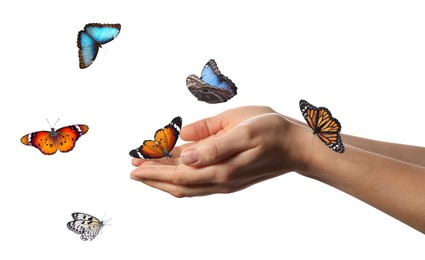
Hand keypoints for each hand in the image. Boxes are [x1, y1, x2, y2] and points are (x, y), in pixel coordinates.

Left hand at [130, 106, 310, 196]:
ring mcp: (225, 181)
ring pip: (187, 186)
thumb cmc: (272, 131)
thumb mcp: (243, 128)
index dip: (154, 169)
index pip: (178, 173)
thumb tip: (184, 152)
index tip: (134, 164)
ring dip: (164, 179)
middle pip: (178, 184)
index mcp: (220, 168)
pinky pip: (198, 183)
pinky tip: (175, 170)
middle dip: (153, 176)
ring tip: (147, 171)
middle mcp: (220, 180)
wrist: (297, 147)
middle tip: (133, 168)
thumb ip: (213, 143)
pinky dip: (180, 179)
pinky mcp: (230, 178)